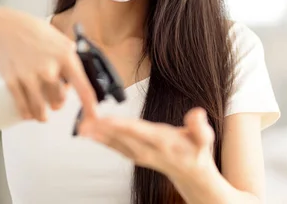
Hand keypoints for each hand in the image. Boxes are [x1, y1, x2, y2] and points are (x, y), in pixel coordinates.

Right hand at [0, 8, 96, 121]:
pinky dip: (27, 114)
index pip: (82, 86)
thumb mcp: (62, 43)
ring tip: (42, 115)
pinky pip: (22, 106)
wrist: (8, 28)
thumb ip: (73, 60)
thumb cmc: (39, 35)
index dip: (89, 105)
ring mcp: (30, 76)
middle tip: (55, 99)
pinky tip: (29, 116)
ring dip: (42, 115)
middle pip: (59, 100)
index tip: (93, 117)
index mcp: (66, 58)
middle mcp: (49, 68)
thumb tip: (85, 78)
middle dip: (58, 103)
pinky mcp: (13, 81)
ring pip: (41, 108)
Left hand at [79, 108, 215, 180]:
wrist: (192, 173)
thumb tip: (198, 112)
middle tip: (84, 121)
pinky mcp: (134, 155)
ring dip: (97, 135)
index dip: (122, 126)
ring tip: (81, 126)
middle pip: (122, 138)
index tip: (105, 120)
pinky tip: (89, 133)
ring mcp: (139, 155)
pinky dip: (101, 139)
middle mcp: (149, 150)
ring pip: (115, 144)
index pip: (140, 132)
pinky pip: (115, 147)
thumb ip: (200, 127)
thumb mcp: (205, 138)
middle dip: (102, 130)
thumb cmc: (197, 151)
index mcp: (164, 142)